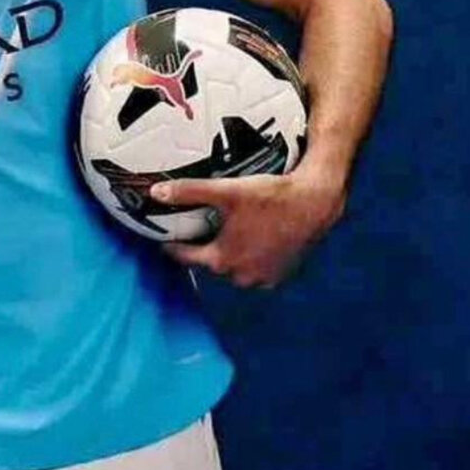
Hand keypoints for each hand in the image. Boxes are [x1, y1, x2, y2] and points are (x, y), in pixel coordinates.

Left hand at [151, 165, 345, 288]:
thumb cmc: (270, 197)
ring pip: (234, 267)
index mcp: (223, 260)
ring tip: (223, 234)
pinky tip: (250, 240)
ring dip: (228, 254)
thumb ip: (189, 192)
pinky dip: (249, 257)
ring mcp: (263, 278)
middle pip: (211, 263)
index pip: (186, 257)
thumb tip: (155, 192)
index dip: (173, 246)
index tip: (165, 238)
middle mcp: (241, 276)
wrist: (314, 202)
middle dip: (203, 249)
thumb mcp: (226, 191)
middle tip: (196, 231)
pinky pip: (255, 269)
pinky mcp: (281, 274)